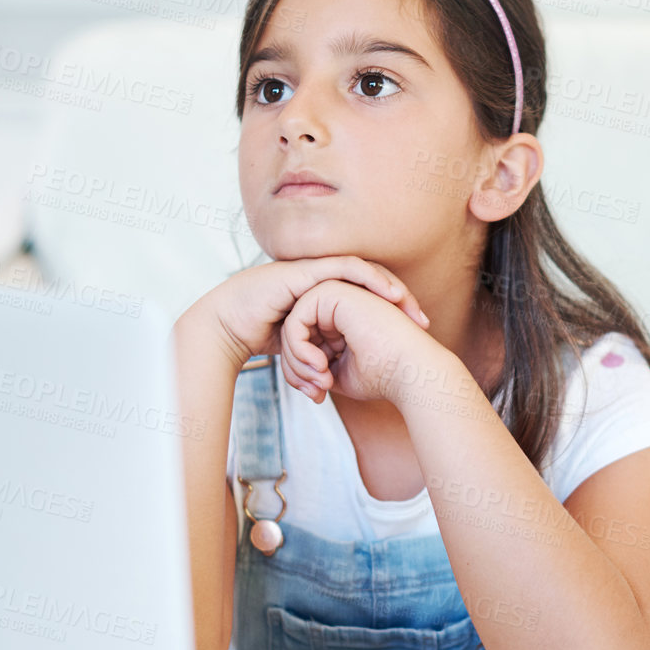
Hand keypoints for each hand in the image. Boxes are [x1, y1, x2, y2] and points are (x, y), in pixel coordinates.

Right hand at [188, 256, 428, 369]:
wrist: (227, 328)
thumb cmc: (258, 338)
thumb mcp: (302, 350)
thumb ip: (319, 357)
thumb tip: (331, 381)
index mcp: (327, 297)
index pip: (369, 299)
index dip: (395, 313)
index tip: (417, 333)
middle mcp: (324, 281)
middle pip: (373, 284)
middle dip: (401, 301)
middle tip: (422, 321)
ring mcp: (315, 272)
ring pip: (363, 272)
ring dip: (390, 288)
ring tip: (409, 306)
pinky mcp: (306, 270)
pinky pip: (344, 268)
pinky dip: (369, 278)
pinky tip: (386, 292)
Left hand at [278, 279, 441, 404]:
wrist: (410, 372)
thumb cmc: (384, 376)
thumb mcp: (341, 374)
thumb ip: (317, 368)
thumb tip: (297, 375)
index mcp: (342, 320)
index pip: (305, 343)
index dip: (302, 372)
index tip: (317, 396)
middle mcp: (338, 304)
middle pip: (295, 335)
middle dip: (296, 369)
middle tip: (314, 393)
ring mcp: (336, 294)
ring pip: (292, 327)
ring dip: (297, 362)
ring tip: (321, 382)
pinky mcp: (333, 291)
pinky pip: (296, 320)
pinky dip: (299, 347)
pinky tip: (320, 365)